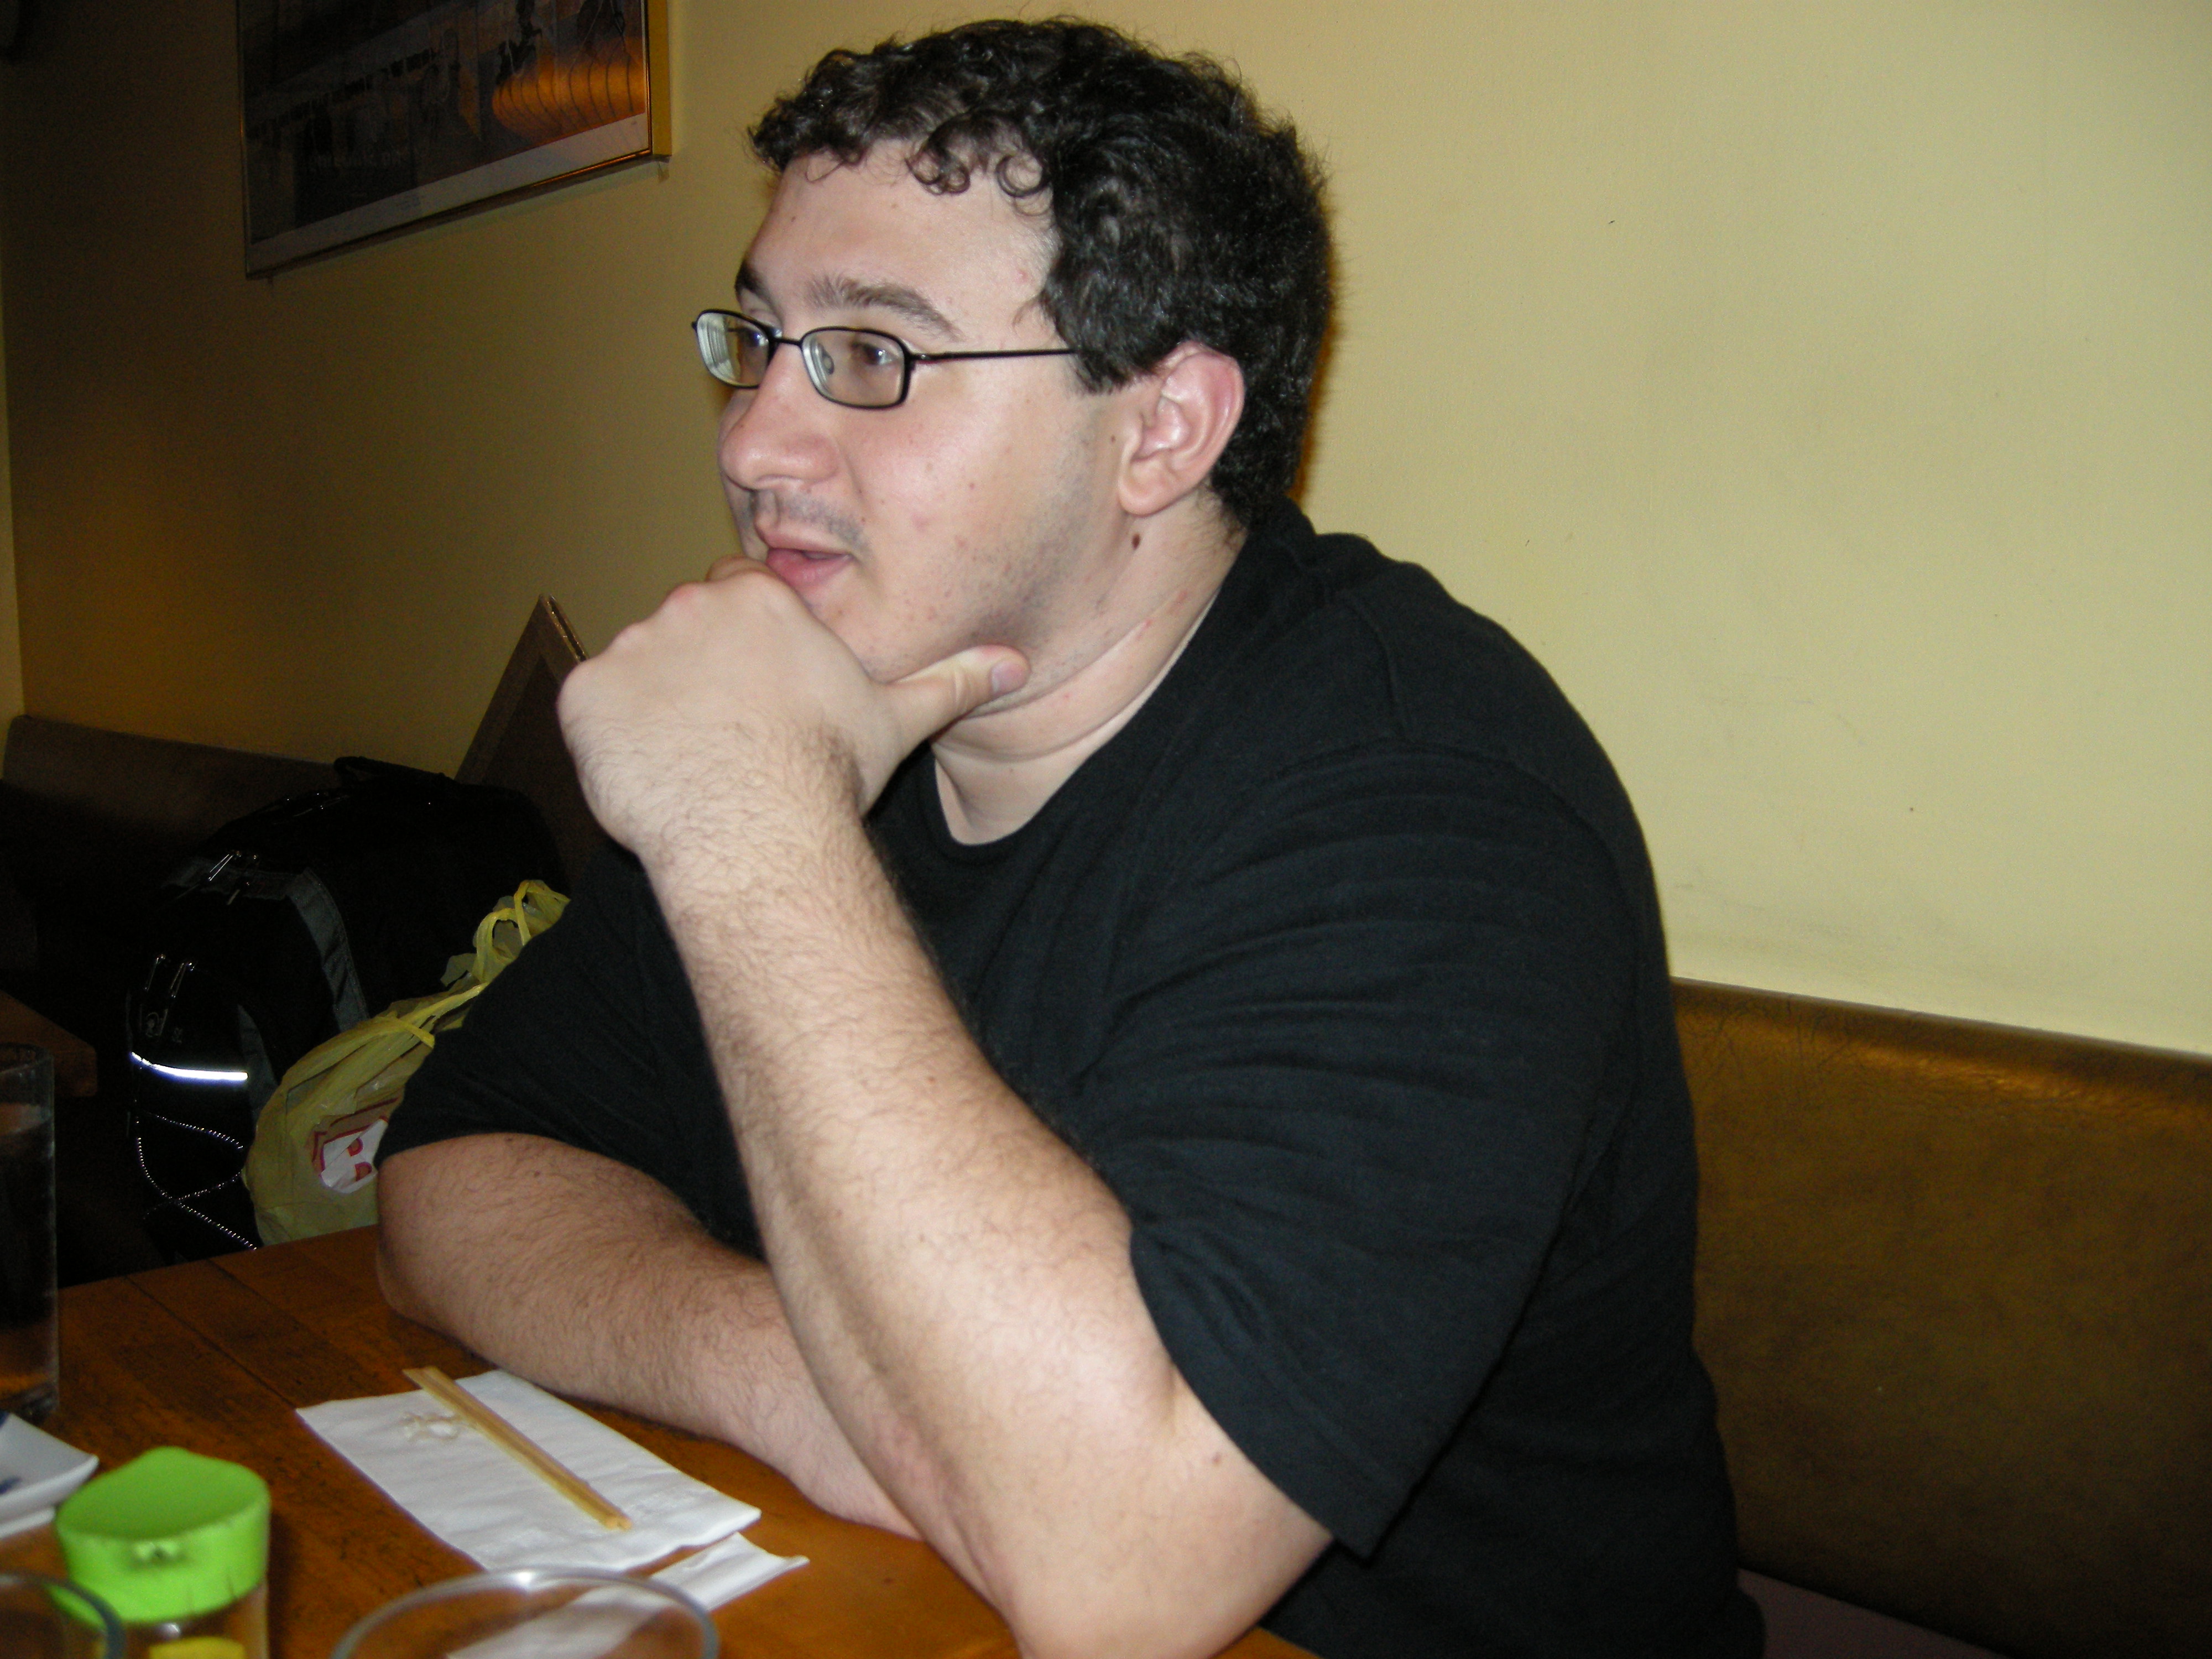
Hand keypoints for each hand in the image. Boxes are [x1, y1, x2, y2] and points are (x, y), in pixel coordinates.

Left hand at [558, 558, 1026, 864]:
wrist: (758, 828)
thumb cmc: (828, 770)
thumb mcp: (898, 718)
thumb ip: (950, 680)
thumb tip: (1015, 663)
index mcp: (759, 600)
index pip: (740, 598)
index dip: (748, 648)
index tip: (760, 693)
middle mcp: (689, 605)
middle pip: (684, 628)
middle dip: (698, 673)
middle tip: (727, 737)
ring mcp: (631, 648)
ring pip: (637, 669)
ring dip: (652, 706)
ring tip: (692, 763)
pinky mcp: (585, 695)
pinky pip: (589, 709)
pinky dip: (610, 738)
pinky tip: (652, 774)